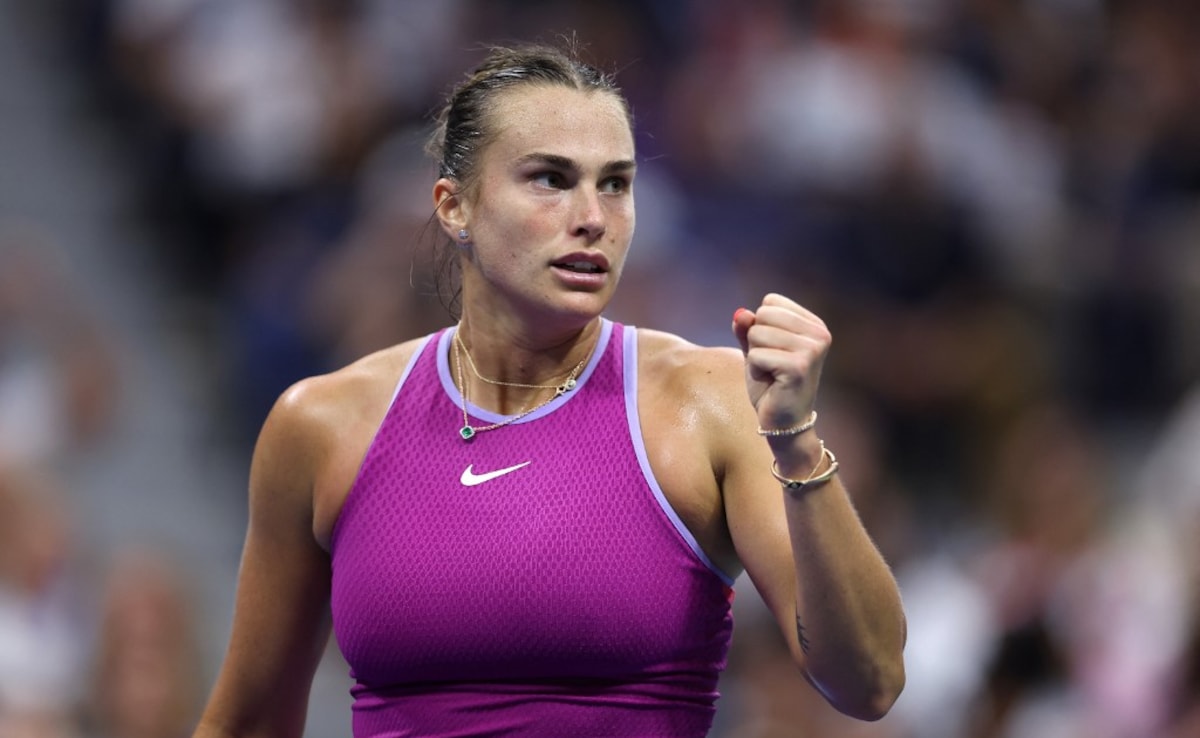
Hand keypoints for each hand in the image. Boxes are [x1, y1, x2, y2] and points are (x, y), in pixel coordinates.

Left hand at [732, 293, 829, 432]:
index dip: (761, 326)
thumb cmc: (771, 384)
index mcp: (814, 324)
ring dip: (755, 357)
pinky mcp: (799, 367)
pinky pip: (756, 355)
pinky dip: (755, 370)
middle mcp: (819, 333)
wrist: (783, 422)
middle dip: (756, 341)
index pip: (771, 302)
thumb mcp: (756, 349)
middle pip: (762, 315)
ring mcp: (812, 349)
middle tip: (771, 365)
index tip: (774, 351)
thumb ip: (747, 328)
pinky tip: (771, 382)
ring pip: (756, 333)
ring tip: (771, 373)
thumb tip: (740, 313)